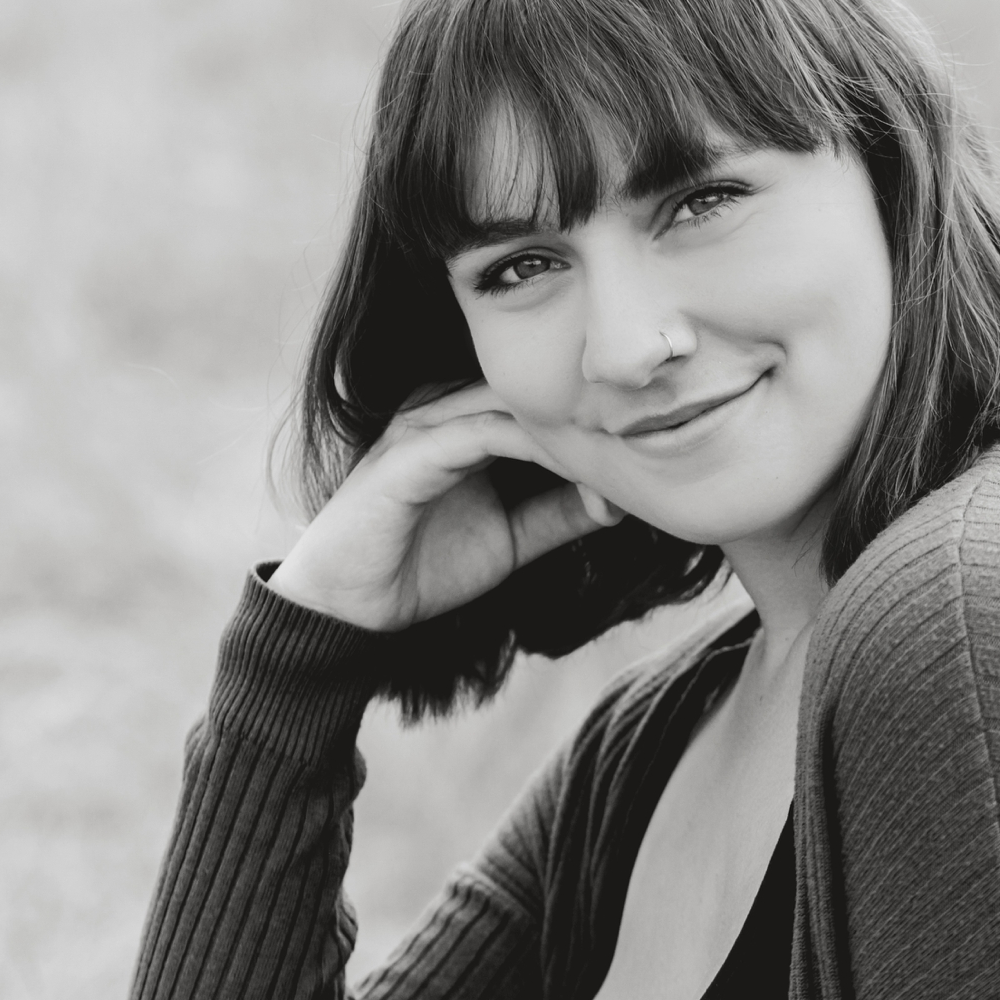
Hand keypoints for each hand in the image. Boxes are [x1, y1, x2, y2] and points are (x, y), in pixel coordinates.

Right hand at [270, 382, 625, 631]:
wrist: (348, 609)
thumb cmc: (421, 567)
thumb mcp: (511, 539)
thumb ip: (558, 514)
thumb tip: (621, 500)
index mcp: (466, 419)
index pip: (542, 399)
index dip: (598, 426)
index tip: (650, 460)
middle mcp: (445, 408)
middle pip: (535, 390)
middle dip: (594, 419)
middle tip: (650, 446)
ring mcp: (425, 423)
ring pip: (517, 404)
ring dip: (573, 432)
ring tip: (622, 458)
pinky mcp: (412, 451)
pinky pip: (486, 433)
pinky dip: (537, 448)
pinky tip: (577, 469)